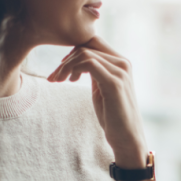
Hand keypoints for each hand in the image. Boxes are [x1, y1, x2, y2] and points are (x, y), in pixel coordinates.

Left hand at [47, 36, 147, 167]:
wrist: (126, 137)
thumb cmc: (112, 117)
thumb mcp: (102, 89)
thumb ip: (96, 73)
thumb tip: (79, 62)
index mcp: (121, 63)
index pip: (94, 43)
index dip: (74, 51)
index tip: (62, 68)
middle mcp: (123, 63)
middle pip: (87, 46)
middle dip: (66, 60)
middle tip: (54, 77)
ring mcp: (120, 72)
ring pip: (85, 54)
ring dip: (66, 66)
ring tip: (58, 80)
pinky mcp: (114, 82)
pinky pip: (88, 63)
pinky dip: (73, 69)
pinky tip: (69, 81)